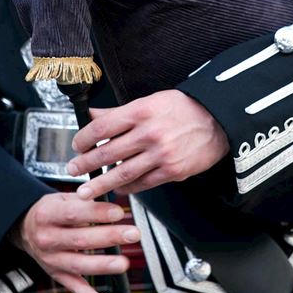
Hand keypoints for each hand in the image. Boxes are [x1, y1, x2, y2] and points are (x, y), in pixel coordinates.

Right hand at [10, 192, 139, 292]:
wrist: (25, 229)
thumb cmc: (50, 211)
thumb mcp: (62, 198)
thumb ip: (85, 200)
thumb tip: (112, 204)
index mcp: (47, 215)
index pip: (74, 214)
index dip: (97, 213)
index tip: (118, 213)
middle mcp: (47, 238)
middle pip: (80, 240)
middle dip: (109, 237)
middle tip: (133, 234)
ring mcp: (51, 259)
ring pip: (78, 265)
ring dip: (102, 265)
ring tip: (124, 263)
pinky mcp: (56, 274)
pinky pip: (72, 286)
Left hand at [67, 90, 228, 198]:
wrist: (219, 120)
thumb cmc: (185, 108)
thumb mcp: (151, 101)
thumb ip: (120, 112)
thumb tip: (93, 115)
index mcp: (141, 112)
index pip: (101, 127)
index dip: (83, 139)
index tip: (76, 146)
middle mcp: (149, 133)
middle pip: (106, 153)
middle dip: (85, 165)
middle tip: (73, 171)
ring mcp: (161, 154)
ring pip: (122, 173)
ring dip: (101, 184)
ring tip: (86, 191)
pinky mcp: (172, 171)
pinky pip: (143, 183)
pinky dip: (128, 188)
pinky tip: (119, 189)